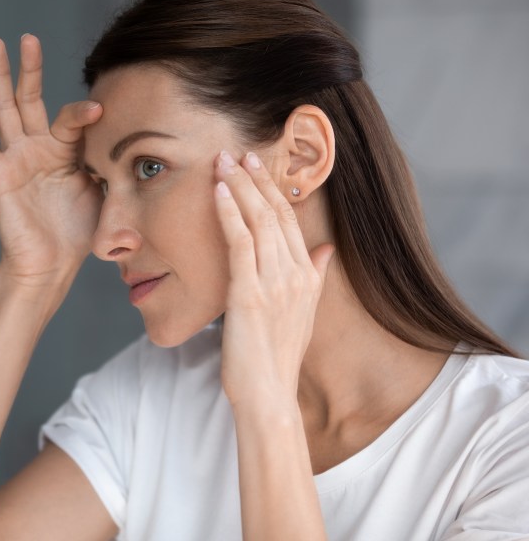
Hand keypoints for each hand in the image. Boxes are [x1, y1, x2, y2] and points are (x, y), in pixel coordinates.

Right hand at [0, 35, 102, 287]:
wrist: (52, 265)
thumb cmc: (78, 232)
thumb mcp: (104, 192)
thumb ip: (110, 164)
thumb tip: (135, 143)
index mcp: (67, 152)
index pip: (72, 118)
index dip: (84, 113)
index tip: (102, 109)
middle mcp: (39, 149)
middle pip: (32, 99)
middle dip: (29, 68)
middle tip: (27, 37)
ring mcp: (17, 158)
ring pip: (5, 109)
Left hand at [213, 150, 333, 407]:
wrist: (269, 394)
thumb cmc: (278, 356)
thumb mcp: (304, 312)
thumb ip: (316, 276)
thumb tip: (326, 249)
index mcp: (307, 276)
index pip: (289, 220)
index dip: (271, 189)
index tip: (256, 166)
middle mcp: (294, 274)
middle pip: (274, 213)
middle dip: (254, 179)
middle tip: (237, 152)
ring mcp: (273, 282)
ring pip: (257, 221)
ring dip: (238, 187)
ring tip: (223, 161)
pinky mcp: (249, 293)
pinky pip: (239, 242)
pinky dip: (229, 212)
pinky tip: (218, 192)